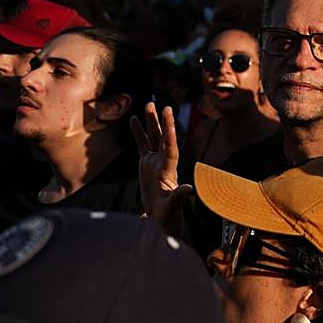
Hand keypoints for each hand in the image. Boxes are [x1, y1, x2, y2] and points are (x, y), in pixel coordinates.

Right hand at [131, 101, 192, 231]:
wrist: (161, 217)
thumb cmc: (168, 214)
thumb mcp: (172, 206)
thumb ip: (179, 196)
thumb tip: (189, 189)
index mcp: (169, 170)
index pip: (170, 147)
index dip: (169, 132)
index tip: (169, 118)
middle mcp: (163, 162)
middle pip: (162, 138)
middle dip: (161, 122)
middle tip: (160, 105)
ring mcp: (155, 161)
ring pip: (152, 138)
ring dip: (150, 122)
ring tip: (147, 105)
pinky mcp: (146, 163)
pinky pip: (142, 144)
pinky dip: (138, 132)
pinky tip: (133, 119)